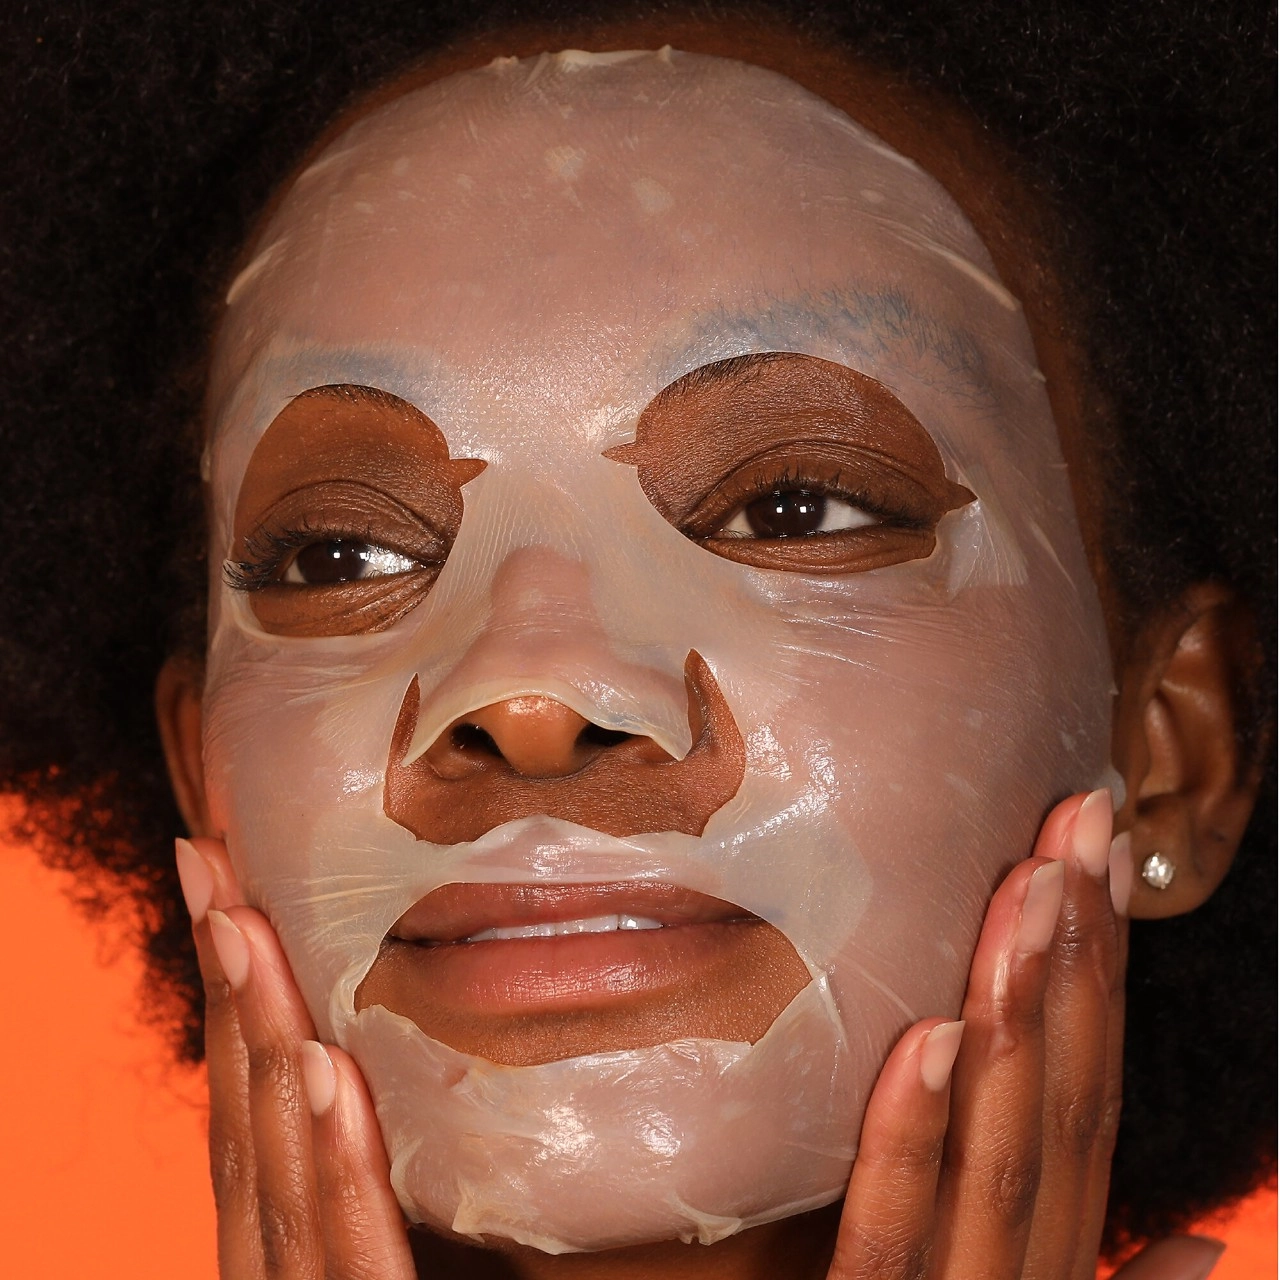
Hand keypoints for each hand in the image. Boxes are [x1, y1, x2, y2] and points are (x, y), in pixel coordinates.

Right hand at [175, 836, 415, 1279]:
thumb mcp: (407, 1225)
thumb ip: (383, 1158)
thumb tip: (382, 1046)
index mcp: (283, 1228)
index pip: (246, 1098)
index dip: (227, 992)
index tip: (218, 882)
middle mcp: (277, 1254)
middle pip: (243, 1110)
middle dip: (225, 984)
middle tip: (210, 863)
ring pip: (272, 1159)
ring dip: (258, 1037)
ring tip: (241, 927)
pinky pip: (349, 1245)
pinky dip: (334, 1158)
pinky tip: (324, 1069)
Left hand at [829, 789, 1139, 1279]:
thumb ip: (1096, 1277)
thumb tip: (1201, 1246)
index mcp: (1052, 1263)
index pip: (1092, 1098)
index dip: (1106, 976)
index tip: (1100, 856)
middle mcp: (1028, 1279)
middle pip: (1067, 1104)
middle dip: (1079, 958)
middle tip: (1076, 819)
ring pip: (1006, 1153)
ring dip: (1024, 1018)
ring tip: (1031, 889)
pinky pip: (896, 1237)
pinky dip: (915, 1139)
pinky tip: (930, 1038)